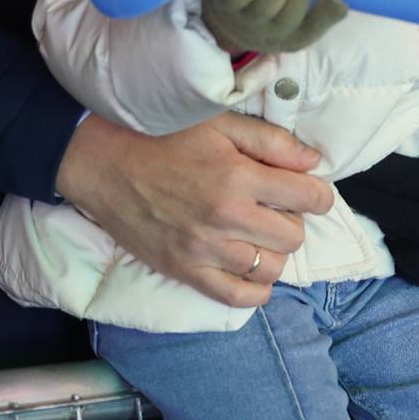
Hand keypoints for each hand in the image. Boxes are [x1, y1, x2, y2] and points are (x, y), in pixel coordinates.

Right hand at [55, 114, 333, 309]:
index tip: (308, 189)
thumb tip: (313, 162)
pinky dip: (255, 290)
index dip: (318, 193)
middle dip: (292, 220)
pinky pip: (236, 297)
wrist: (100, 160)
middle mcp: (225, 217)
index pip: (311, 197)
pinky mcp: (183, 270)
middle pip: (294, 236)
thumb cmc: (161, 135)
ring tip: (258, 234)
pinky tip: (253, 271)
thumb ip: (271, 141)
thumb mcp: (219, 122)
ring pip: (272, 269)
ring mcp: (204, 249)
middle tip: (273, 206)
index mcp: (238, 176)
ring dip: (274, 252)